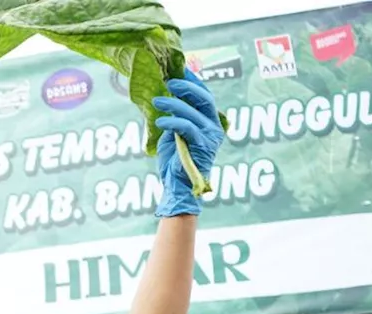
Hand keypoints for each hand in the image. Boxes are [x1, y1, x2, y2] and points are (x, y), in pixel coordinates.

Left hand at [152, 69, 223, 216]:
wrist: (177, 186)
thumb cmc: (174, 161)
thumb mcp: (173, 133)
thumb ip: (174, 116)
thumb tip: (163, 95)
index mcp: (209, 121)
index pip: (204, 95)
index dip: (193, 81)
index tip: (179, 69)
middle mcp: (214, 126)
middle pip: (204, 98)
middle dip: (187, 87)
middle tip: (169, 81)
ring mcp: (210, 136)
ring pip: (193, 112)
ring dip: (173, 104)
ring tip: (157, 101)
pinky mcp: (202, 146)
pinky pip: (187, 127)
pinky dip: (172, 122)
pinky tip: (160, 122)